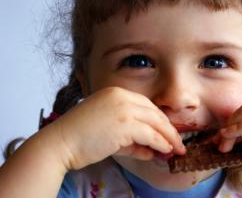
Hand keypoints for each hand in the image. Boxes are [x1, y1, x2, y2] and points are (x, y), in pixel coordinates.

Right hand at [50, 87, 184, 169]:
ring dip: (168, 138)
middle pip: (154, 112)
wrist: (60, 143)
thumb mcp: (109, 133)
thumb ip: (131, 140)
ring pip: (155, 122)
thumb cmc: (80, 137)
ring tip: (176, 149)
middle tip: (178, 142)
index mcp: (116, 93)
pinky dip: (160, 143)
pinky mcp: (125, 123)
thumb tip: (151, 150)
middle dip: (168, 129)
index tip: (167, 132)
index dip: (159, 120)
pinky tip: (165, 151)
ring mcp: (123, 108)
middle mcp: (122, 96)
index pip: (146, 106)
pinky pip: (150, 134)